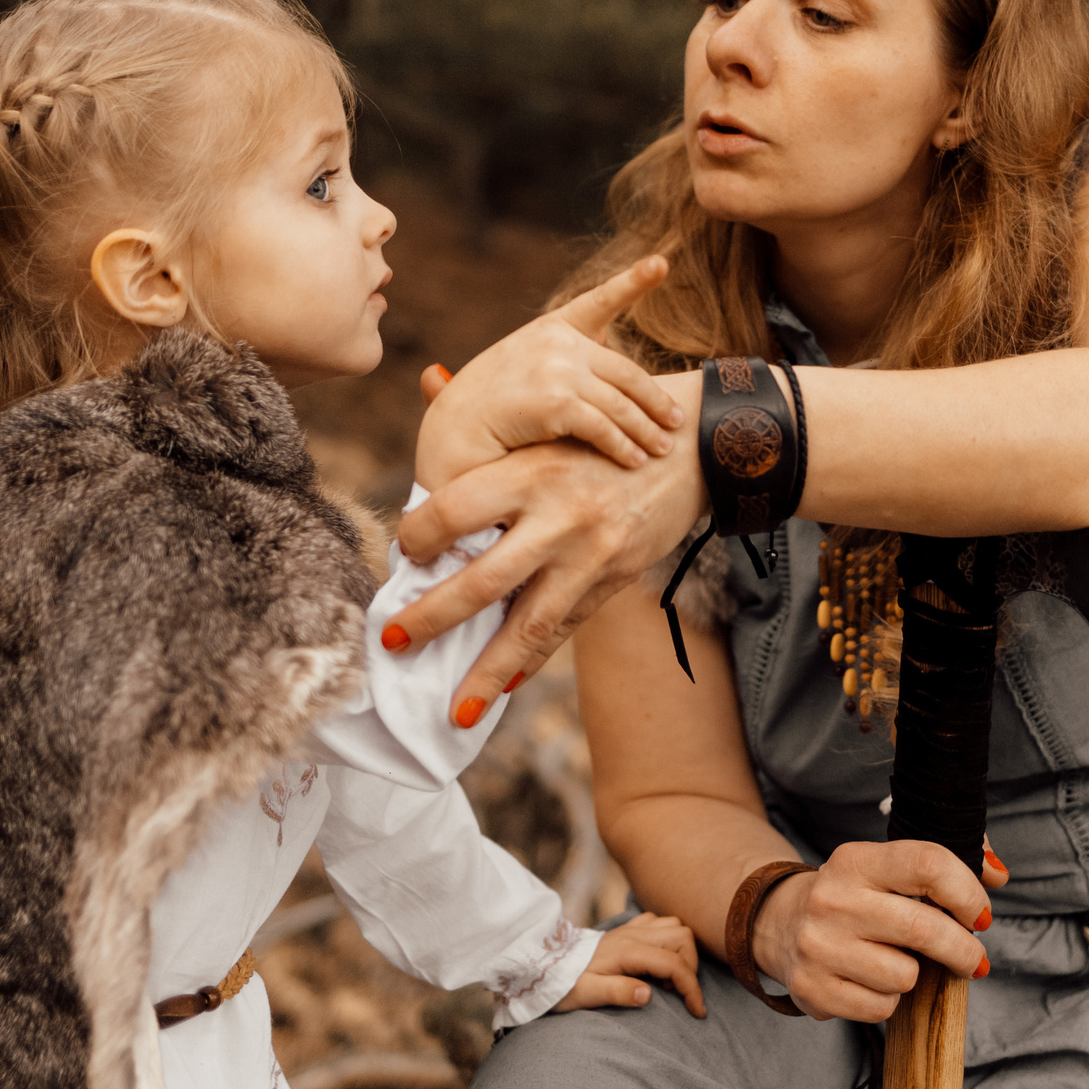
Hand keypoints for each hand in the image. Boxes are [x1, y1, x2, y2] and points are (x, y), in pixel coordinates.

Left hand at [387, 420, 706, 722]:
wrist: (695, 447)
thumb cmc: (607, 429)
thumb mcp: (554, 418)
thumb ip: (491, 417)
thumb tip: (427, 380)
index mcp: (533, 470)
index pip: (455, 511)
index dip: (419, 536)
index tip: (405, 552)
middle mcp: (560, 516)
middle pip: (482, 581)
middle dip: (432, 618)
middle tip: (393, 641)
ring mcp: (590, 556)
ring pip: (528, 625)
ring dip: (486, 671)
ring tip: (455, 708)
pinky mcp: (614, 581)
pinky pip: (565, 630)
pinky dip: (532, 660)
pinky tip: (503, 686)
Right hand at [412, 257, 685, 486]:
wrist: (451, 438)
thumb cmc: (485, 414)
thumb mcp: (521, 375)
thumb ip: (559, 370)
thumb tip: (603, 387)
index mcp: (549, 328)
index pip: (598, 301)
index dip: (632, 281)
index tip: (661, 262)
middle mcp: (556, 341)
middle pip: (626, 371)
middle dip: (654, 400)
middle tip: (675, 422)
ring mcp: (557, 369)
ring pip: (621, 403)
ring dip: (646, 430)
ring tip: (662, 449)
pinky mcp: (557, 402)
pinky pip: (606, 427)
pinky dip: (623, 447)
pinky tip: (635, 462)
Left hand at [553, 911, 705, 1016]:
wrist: (544, 966)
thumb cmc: (565, 984)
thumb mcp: (587, 994)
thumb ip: (618, 992)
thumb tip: (648, 994)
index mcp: (627, 951)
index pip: (674, 963)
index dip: (692, 988)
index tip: (696, 1011)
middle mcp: (633, 934)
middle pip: (682, 936)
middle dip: (690, 965)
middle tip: (677, 992)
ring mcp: (630, 929)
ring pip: (674, 925)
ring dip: (682, 951)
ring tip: (668, 978)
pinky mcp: (626, 929)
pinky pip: (658, 922)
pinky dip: (668, 939)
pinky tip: (657, 959)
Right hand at [751, 839, 1007, 1022]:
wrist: (781, 924)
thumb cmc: (854, 897)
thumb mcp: (887, 869)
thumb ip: (945, 866)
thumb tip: (997, 874)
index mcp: (855, 860)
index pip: (929, 865)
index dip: (968, 894)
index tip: (979, 916)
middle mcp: (831, 899)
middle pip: (924, 929)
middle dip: (963, 950)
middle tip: (972, 958)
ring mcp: (817, 946)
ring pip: (904, 976)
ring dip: (915, 977)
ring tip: (898, 963)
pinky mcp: (811, 988)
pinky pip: (880, 1008)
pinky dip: (887, 1000)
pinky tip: (871, 981)